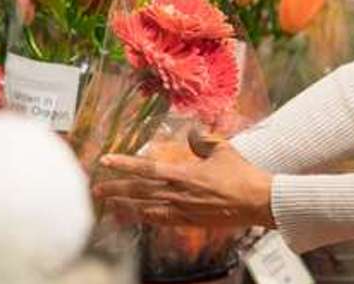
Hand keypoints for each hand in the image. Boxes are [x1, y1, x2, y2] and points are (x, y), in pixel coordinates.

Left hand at [93, 139, 275, 228]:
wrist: (257, 202)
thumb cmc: (242, 174)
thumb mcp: (223, 149)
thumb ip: (203, 140)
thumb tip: (191, 132)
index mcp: (184, 174)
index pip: (147, 169)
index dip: (124, 164)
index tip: (106, 160)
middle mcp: (179, 194)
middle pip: (140, 192)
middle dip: (116, 189)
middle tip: (96, 188)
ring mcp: (183, 210)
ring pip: (146, 209)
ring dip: (126, 206)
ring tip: (109, 204)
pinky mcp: (190, 222)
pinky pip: (162, 220)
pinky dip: (146, 218)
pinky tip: (137, 216)